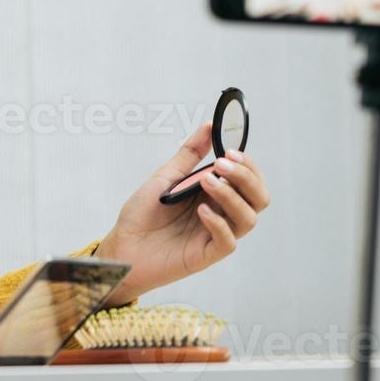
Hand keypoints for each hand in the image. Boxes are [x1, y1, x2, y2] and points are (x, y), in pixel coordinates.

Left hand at [94, 121, 270, 305]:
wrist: (121, 248)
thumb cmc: (142, 216)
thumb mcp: (166, 177)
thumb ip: (190, 154)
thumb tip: (210, 126)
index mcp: (215, 195)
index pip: (250, 180)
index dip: (248, 166)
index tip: (230, 151)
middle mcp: (221, 214)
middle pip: (258, 198)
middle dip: (246, 177)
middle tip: (222, 165)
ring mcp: (215, 235)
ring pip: (248, 219)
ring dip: (232, 196)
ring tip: (207, 182)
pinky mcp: (206, 255)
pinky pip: (228, 242)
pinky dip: (219, 223)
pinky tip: (201, 211)